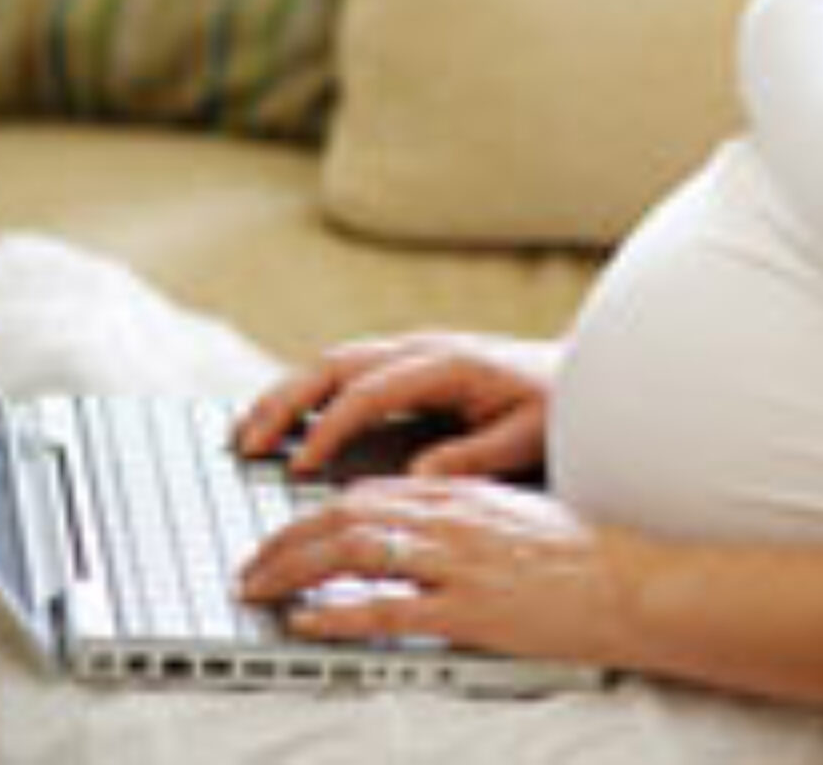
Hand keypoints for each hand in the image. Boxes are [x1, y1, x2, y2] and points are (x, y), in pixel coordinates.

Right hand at [232, 331, 557, 478]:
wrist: (578, 375)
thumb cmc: (556, 410)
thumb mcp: (528, 438)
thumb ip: (475, 456)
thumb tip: (416, 474)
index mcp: (449, 364)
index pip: (372, 392)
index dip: (330, 428)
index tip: (297, 466)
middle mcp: (423, 348)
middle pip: (337, 364)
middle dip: (285, 402)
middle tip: (245, 444)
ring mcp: (412, 351)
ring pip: (333, 363)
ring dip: (285, 394)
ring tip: (244, 434)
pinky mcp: (407, 363)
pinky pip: (345, 371)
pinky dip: (306, 393)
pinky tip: (281, 423)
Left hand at [237, 475, 640, 666]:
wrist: (626, 582)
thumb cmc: (570, 556)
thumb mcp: (501, 518)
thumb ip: (447, 517)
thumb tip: (390, 532)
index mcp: (455, 492)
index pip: (360, 493)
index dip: (306, 515)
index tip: (274, 538)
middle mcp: (448, 516)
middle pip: (343, 515)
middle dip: (283, 541)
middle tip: (247, 569)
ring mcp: (456, 561)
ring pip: (353, 550)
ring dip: (294, 569)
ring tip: (259, 589)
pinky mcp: (467, 607)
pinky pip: (388, 607)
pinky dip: (338, 612)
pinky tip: (307, 621)